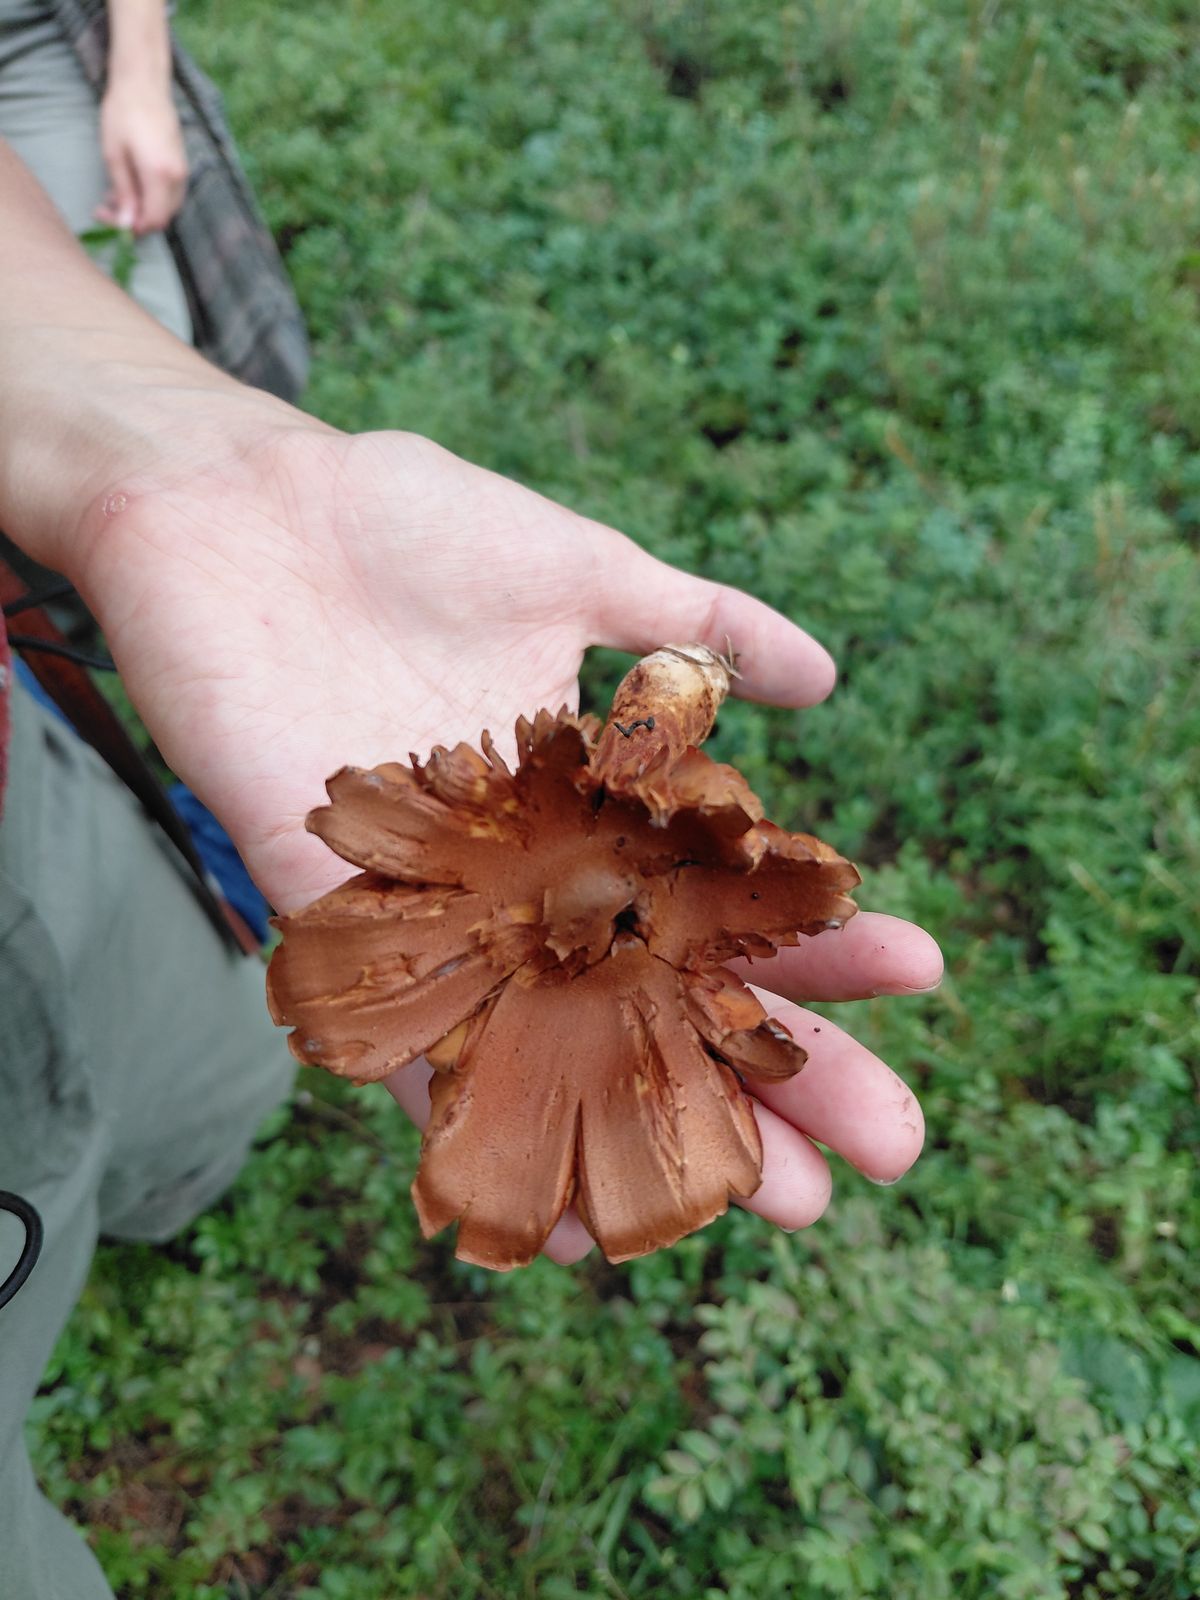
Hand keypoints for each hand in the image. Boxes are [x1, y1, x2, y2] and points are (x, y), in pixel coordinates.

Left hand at [67, 419, 940, 1264]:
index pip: (721, 888)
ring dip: (665, 1127)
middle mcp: (526, 871)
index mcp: (587, 798)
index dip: (814, 934)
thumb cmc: (401, 521)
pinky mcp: (335, 920)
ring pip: (568, 1043)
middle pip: (667, 987)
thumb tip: (828, 679)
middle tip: (887, 1148)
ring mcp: (437, 906)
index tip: (920, 973)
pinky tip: (569, 1214)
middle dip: (778, 1067)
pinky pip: (414, 1050)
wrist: (232, 503)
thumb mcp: (579, 567)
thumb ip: (697, 624)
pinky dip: (486, 1129)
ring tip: (773, 1204)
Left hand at [96, 81, 187, 234]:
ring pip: (166, 208)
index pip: (153, 220)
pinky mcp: (181, 165)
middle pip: (162, 218)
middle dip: (135, 220)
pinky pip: (169, 194)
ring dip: (142, 209)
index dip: (132, 228)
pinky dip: (151, 197)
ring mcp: (182, 172)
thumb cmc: (123, 114)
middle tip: (106, 209)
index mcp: (160, 175)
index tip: (110, 221)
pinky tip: (131, 184)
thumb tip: (125, 224)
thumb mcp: (114, 155)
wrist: (144, 84)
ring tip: (115, 194)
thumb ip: (123, 193)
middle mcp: (177, 178)